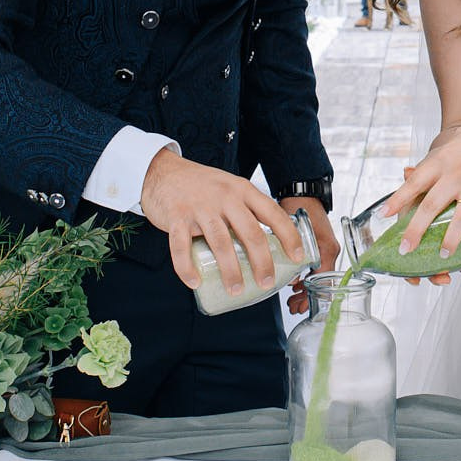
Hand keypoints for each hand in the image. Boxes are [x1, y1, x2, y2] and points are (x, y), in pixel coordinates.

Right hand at [141, 148, 303, 293]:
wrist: (163, 171)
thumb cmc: (202, 187)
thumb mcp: (230, 189)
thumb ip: (247, 210)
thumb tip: (269, 245)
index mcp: (242, 190)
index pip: (273, 213)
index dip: (289, 236)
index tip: (298, 257)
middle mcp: (224, 197)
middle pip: (250, 233)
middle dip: (262, 262)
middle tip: (266, 283)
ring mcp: (199, 207)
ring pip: (221, 244)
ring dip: (231, 271)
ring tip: (236, 289)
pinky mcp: (176, 217)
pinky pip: (181, 247)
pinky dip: (187, 269)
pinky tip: (195, 283)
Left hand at [279, 195, 340, 314]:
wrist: (303, 190)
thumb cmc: (299, 206)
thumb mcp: (293, 231)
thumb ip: (292, 254)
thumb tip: (288, 279)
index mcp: (327, 249)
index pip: (325, 280)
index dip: (312, 295)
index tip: (299, 304)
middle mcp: (330, 250)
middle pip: (323, 282)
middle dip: (308, 296)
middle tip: (293, 306)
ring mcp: (326, 248)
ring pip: (319, 276)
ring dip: (306, 289)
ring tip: (292, 299)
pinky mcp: (320, 245)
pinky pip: (316, 268)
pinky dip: (306, 278)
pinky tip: (294, 284)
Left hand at [384, 111, 460, 258]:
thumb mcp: (454, 141)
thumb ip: (432, 160)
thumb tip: (408, 173)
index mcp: (442, 159)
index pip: (414, 182)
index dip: (397, 200)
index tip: (384, 216)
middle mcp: (457, 172)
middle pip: (431, 206)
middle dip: (416, 231)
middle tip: (405, 249)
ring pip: (459, 219)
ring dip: (449, 240)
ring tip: (442, 256)